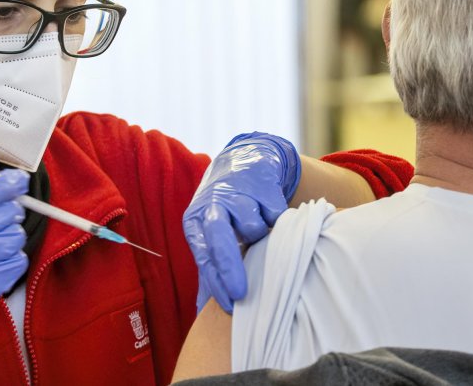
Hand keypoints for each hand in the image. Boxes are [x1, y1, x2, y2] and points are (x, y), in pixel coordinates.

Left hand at [183, 132, 300, 313]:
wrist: (243, 163)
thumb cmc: (224, 209)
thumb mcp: (208, 233)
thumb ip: (207, 269)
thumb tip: (201, 309)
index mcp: (195, 220)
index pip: (203, 256)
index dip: (215, 283)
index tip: (229, 306)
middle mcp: (213, 206)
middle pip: (220, 239)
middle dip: (230, 268)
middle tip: (242, 293)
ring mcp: (239, 194)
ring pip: (254, 228)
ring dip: (260, 236)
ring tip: (258, 230)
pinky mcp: (263, 186)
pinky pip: (275, 216)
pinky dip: (276, 221)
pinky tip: (269, 213)